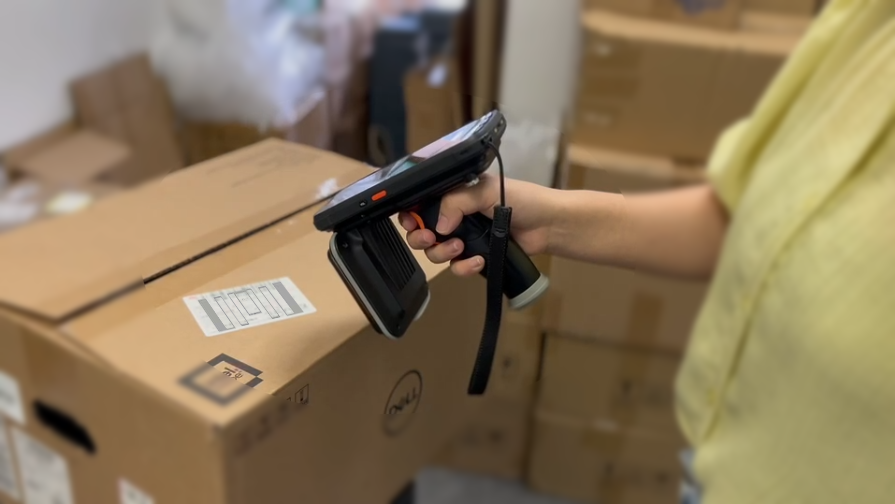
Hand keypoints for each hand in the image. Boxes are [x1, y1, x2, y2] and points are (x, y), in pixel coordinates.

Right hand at [399, 174, 554, 276]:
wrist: (549, 225)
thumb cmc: (522, 199)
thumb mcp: (484, 190)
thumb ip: (456, 202)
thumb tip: (438, 227)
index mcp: (454, 194)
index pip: (421, 203)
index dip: (410, 214)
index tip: (410, 222)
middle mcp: (455, 216)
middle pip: (421, 231)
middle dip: (420, 237)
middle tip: (429, 238)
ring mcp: (465, 238)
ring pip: (435, 252)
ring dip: (442, 252)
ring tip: (459, 248)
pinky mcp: (476, 257)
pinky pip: (457, 267)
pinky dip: (463, 267)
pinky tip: (477, 261)